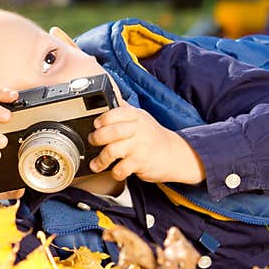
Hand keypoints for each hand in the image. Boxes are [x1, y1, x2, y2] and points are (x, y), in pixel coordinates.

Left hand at [87, 104, 205, 184]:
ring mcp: (139, 146)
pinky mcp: (140, 163)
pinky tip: (115, 171)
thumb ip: (124, 109)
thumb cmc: (152, 136)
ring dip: (100, 160)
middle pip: (110, 131)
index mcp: (136, 116)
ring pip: (111, 151)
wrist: (174, 154)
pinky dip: (115, 173)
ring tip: (96, 164)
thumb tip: (108, 95)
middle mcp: (137, 129)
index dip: (102, 119)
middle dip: (96, 138)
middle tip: (93, 142)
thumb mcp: (141, 118)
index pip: (114, 113)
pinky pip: (120, 169)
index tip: (96, 125)